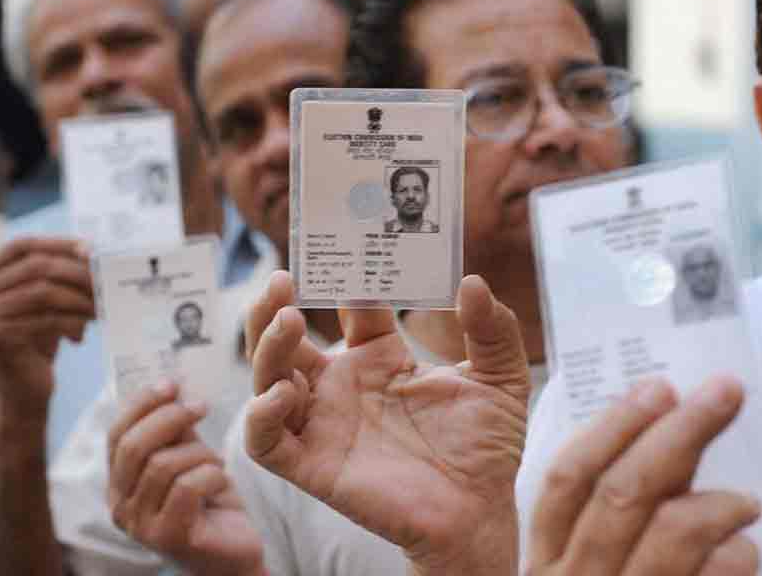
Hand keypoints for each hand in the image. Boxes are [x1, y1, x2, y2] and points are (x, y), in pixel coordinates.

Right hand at [0, 237, 93, 420]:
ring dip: (79, 298)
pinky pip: (45, 319)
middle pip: (37, 267)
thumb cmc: (37, 345)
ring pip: (44, 292)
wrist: (21, 394)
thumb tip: (94, 253)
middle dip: (77, 272)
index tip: (91, 249)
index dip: (57, 243)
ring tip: (102, 308)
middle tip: (107, 281)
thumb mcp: (45, 305)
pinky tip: (83, 333)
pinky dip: (72, 322)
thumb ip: (57, 279)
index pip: (22, 246)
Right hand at [107, 382, 263, 575]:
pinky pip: (187, 487)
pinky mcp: (169, 537)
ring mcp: (141, 526)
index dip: (142, 404)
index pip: (116, 434)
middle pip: (133, 446)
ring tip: (216, 462)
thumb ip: (175, 432)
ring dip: (199, 453)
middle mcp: (120, 507)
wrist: (233, 553)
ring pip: (163, 465)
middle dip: (170, 417)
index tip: (171, 383)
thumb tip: (171, 388)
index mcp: (118, 484)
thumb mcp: (188, 458)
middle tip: (201, 406)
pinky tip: (221, 480)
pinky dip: (211, 474)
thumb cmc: (210, 503)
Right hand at [245, 271, 529, 575]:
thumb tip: (471, 281)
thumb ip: (494, 330)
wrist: (481, 512)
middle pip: (287, 336)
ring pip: (267, 377)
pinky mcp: (313, 466)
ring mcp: (323, 424)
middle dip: (272, 304)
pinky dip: (260, 415)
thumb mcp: (501, 378)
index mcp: (380, 358)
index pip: (349, 307)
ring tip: (287, 318)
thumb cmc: (486, 447)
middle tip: (281, 277)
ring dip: (265, 346)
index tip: (353, 248)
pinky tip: (284, 392)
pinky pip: (265, 442)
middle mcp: (343, 386)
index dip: (347, 278)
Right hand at [524, 376, 759, 575]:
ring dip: (717, 502)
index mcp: (546, 562)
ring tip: (746, 501)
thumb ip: (624, 517)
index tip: (658, 388)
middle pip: (622, 492)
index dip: (613, 426)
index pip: (567, 478)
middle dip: (679, 432)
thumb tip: (675, 445)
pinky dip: (731, 558)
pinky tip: (746, 549)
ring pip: (665, 533)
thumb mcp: (592, 571)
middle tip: (723, 394)